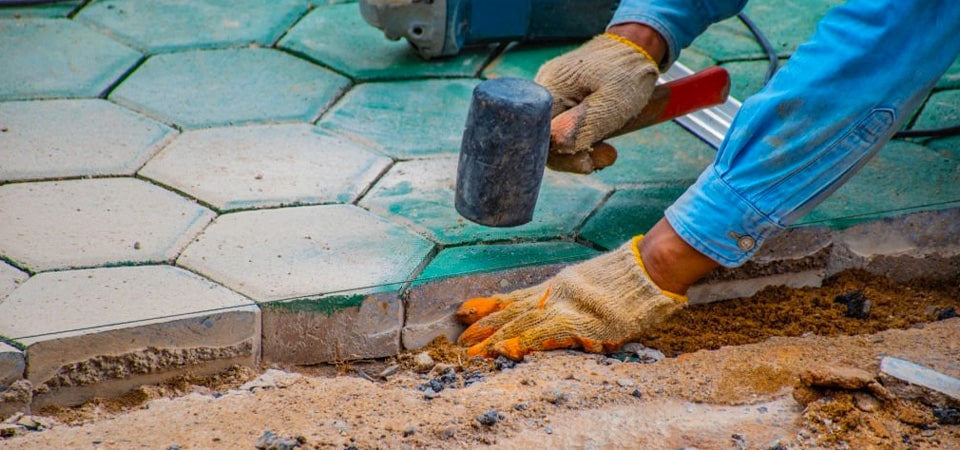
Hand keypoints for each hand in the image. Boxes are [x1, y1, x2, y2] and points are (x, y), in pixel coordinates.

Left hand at [455, 236, 686, 360]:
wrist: (645, 271)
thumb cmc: (625, 281)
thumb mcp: (588, 283)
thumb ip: (569, 295)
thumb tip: (558, 308)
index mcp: (555, 289)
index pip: (515, 298)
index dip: (489, 306)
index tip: (465, 311)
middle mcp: (553, 296)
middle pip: (511, 312)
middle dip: (484, 326)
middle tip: (460, 339)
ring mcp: (563, 308)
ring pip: (520, 324)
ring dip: (494, 339)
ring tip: (472, 351)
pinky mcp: (577, 322)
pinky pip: (543, 335)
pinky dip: (522, 342)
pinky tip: (504, 350)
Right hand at [534, 29, 660, 171]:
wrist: (635, 48)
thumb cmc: (627, 75)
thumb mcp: (612, 104)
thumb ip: (583, 125)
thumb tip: (556, 144)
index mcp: (552, 87)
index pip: (538, 133)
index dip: (559, 155)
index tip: (588, 160)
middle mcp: (542, 87)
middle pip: (542, 136)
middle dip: (573, 155)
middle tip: (607, 157)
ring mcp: (549, 91)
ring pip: (551, 134)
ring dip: (579, 149)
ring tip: (608, 151)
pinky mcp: (558, 96)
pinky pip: (559, 124)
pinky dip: (578, 137)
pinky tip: (598, 139)